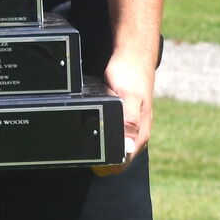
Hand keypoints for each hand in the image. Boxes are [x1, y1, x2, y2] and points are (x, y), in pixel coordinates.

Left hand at [92, 46, 155, 175]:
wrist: (133, 52)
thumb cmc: (130, 72)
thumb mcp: (128, 96)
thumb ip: (129, 122)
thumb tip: (129, 148)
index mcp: (140, 133)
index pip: (123, 164)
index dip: (105, 168)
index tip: (88, 162)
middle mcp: (137, 133)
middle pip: (118, 159)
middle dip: (100, 161)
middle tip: (78, 153)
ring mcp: (130, 125)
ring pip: (114, 146)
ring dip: (99, 149)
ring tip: (80, 143)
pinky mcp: (123, 116)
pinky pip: (112, 133)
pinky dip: (101, 136)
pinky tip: (88, 131)